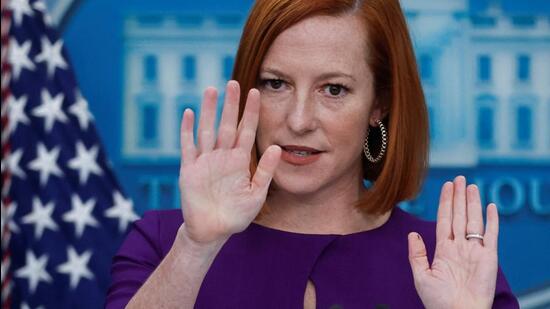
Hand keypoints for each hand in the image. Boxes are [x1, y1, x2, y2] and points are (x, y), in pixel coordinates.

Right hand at [178, 81, 280, 244]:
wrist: (213, 231)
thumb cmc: (237, 215)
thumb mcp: (256, 194)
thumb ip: (265, 171)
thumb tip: (277, 148)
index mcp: (239, 160)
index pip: (246, 130)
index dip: (251, 112)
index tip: (256, 92)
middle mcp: (223, 156)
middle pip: (227, 124)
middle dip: (230, 104)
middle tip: (234, 82)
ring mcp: (205, 161)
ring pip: (207, 130)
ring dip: (209, 111)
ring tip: (212, 90)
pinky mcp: (189, 169)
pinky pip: (188, 146)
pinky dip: (187, 130)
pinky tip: (189, 113)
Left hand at [408, 176, 498, 308]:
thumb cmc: (438, 301)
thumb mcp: (421, 276)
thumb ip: (416, 254)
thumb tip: (412, 233)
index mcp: (444, 249)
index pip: (445, 220)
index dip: (445, 203)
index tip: (446, 186)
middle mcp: (460, 246)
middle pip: (459, 216)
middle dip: (459, 197)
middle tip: (459, 178)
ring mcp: (475, 250)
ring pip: (474, 220)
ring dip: (472, 203)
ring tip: (471, 186)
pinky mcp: (489, 257)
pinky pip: (491, 235)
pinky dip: (492, 221)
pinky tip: (490, 206)